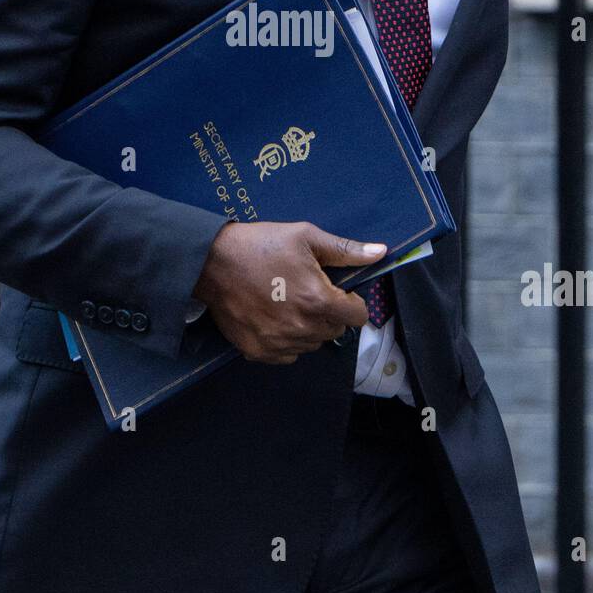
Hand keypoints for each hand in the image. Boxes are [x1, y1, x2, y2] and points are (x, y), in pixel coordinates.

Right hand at [192, 220, 384, 364]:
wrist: (211, 262)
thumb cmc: (261, 245)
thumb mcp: (305, 237)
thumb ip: (345, 250)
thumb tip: (380, 253)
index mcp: (319, 301)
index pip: (358, 317)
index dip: (352, 301)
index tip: (338, 290)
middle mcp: (302, 328)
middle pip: (336, 331)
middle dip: (330, 313)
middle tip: (309, 292)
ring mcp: (279, 343)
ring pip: (313, 344)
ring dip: (310, 327)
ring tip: (290, 303)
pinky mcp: (259, 352)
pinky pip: (289, 354)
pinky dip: (288, 340)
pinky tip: (275, 318)